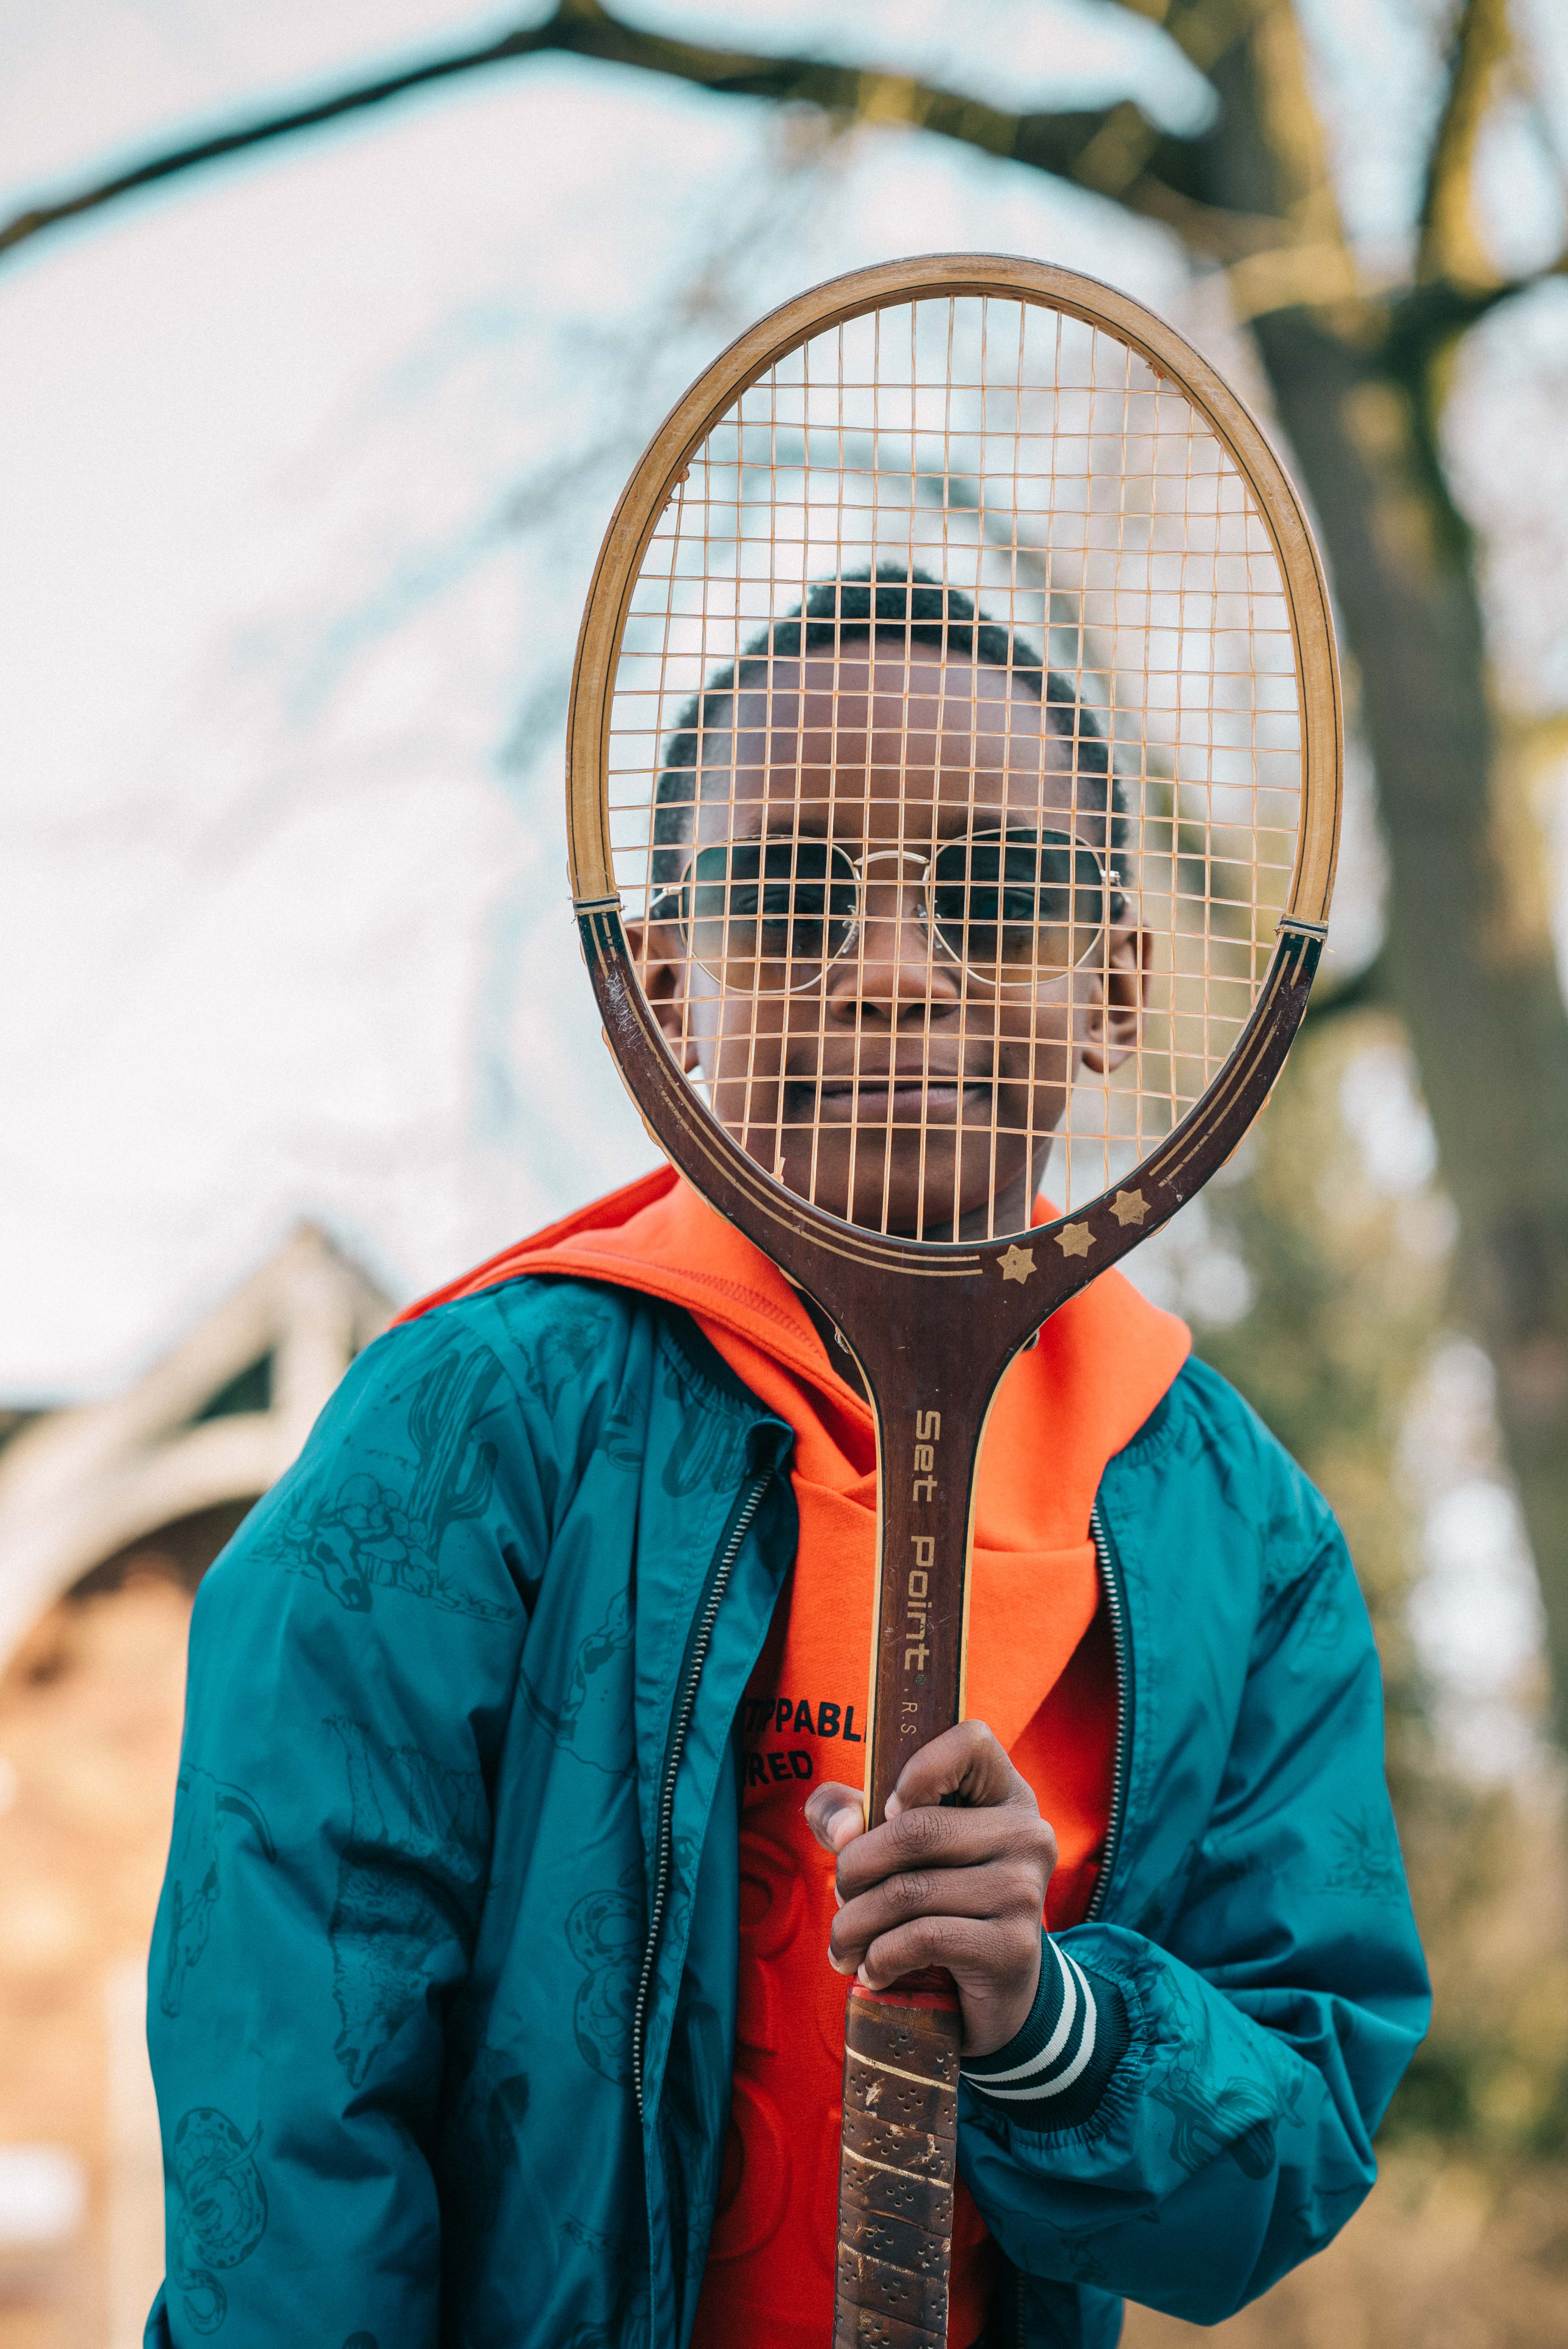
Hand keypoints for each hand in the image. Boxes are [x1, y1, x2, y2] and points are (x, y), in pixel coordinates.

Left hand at [804, 1720, 1056, 2057]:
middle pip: (917, 1830)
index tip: (887, 1809)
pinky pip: (923, 1938)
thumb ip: (850, 1814)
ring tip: (844, 1943)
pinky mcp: (1013, 1947)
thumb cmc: (940, 1903)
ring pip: (911, 1890)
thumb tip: (841, 1828)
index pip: (972, 1739)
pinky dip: (880, 1957)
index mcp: (1005, 1794)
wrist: (999, 1994)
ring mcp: (1025, 1891)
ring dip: (855, 1923)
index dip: (919, 1765)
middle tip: (840, 1898)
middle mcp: (1027, 1833)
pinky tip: (871, 1971)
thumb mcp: (898, 1851)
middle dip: (855, 1868)